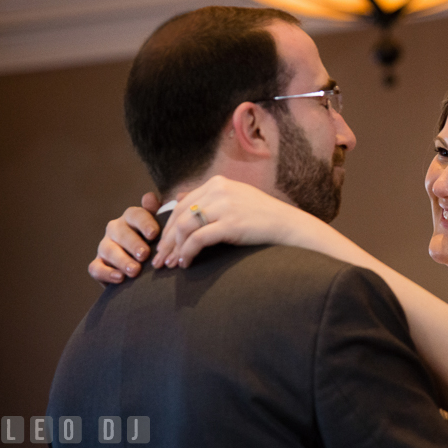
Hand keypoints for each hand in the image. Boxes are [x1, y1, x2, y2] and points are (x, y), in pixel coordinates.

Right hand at [88, 192, 161, 283]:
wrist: (146, 267)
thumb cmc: (155, 241)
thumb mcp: (161, 226)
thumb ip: (158, 211)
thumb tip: (150, 196)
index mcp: (131, 218)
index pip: (135, 214)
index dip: (144, 223)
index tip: (154, 234)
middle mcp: (116, 229)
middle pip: (121, 232)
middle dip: (133, 244)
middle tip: (144, 255)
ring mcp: (105, 246)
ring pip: (108, 249)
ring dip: (122, 260)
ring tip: (135, 270)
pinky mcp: (98, 264)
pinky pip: (96, 267)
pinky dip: (107, 273)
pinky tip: (120, 278)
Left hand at [152, 176, 304, 268]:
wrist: (287, 224)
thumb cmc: (262, 215)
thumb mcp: (235, 197)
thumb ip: (209, 197)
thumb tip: (179, 198)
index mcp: (217, 183)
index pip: (181, 204)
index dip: (168, 227)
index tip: (162, 244)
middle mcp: (218, 190)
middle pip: (179, 216)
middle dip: (166, 240)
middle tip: (159, 260)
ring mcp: (225, 206)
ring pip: (185, 228)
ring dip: (174, 248)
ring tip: (170, 264)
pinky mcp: (230, 224)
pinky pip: (198, 239)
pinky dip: (187, 252)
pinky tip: (185, 263)